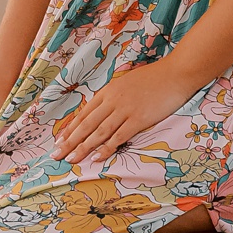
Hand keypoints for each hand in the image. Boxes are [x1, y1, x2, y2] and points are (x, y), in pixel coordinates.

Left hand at [53, 60, 201, 164]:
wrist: (174, 74)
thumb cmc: (153, 79)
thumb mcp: (126, 84)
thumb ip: (114, 97)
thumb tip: (103, 110)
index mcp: (108, 91)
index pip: (84, 113)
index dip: (70, 128)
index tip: (59, 140)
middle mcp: (112, 100)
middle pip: (86, 124)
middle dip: (70, 140)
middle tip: (57, 154)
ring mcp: (125, 110)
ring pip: (99, 131)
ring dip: (84, 147)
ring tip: (72, 159)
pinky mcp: (139, 119)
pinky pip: (119, 136)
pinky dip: (106, 148)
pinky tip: (97, 158)